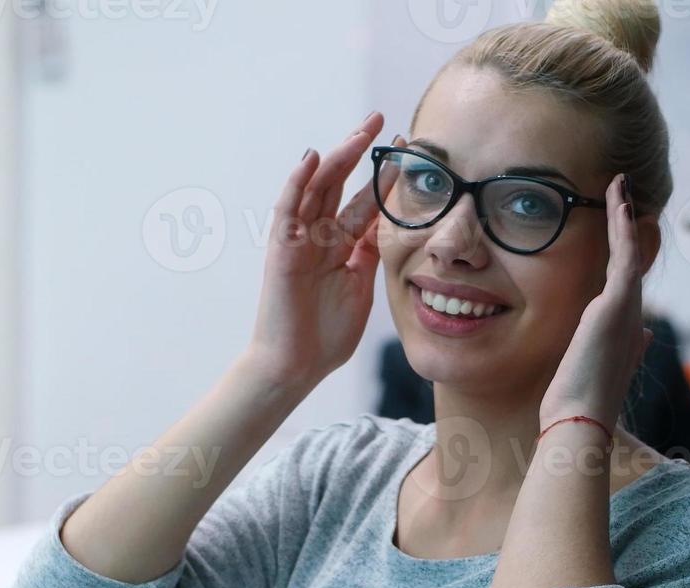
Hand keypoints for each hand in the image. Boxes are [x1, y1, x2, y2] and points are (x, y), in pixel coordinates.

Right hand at [242, 112, 384, 388]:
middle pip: (338, 182)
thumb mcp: (361, 285)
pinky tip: (312, 158)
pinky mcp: (281, 250)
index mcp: (340, 246)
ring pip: (316, 187)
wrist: (296, 366)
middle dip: (359, 150)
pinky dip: (297, 182)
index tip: (408, 150)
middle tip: (381, 120)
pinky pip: (287, 209)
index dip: (383, 175)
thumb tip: (394, 227)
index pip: (363, 200)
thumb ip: (371, 254)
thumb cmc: (325, 336)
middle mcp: (318, 236)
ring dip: (336, 157)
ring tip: (359, 131)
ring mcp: (298, 240)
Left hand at [540, 173, 649, 427]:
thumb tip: (647, 336)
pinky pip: (622, 253)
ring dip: (623, 216)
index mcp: (626, 332)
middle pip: (631, 260)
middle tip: (624, 194)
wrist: (580, 419)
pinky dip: (621, 225)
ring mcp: (628, 308)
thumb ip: (626, 351)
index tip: (625, 229)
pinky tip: (617, 200)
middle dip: (628, 226)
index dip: (627, 254)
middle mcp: (633, 316)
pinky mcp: (617, 302)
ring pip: (628, 251)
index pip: (628, 283)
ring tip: (618, 185)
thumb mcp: (602, 371)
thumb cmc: (580, 404)